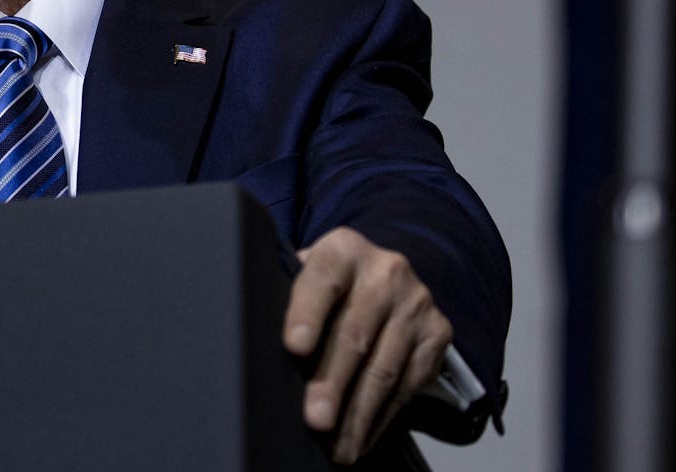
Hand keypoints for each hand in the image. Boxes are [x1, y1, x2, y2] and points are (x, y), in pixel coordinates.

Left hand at [282, 227, 452, 464]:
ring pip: (385, 367)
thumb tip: (257, 341)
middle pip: (354, 334)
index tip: (294, 347)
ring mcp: (416, 303)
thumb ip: (288, 295)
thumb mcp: (308, 275)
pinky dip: (384, 416)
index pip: (321, 281)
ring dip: (359, 413)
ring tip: (339, 444)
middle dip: (332, 382)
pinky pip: (410, 384)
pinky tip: (364, 434)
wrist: (386, 275)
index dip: (307, 314)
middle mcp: (385, 272)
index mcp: (342, 251)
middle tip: (315, 418)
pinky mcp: (438, 334)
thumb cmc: (331, 285)